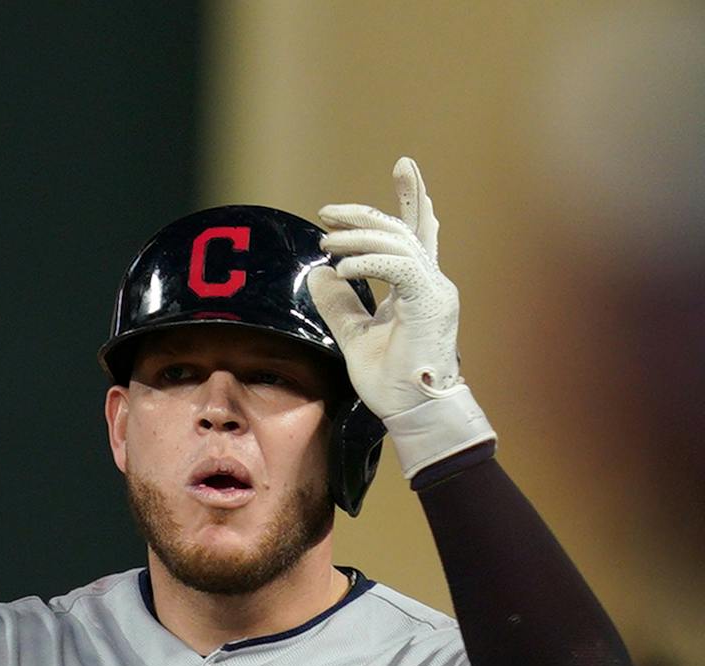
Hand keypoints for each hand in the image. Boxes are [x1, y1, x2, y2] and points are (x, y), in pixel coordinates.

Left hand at [308, 157, 494, 475]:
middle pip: (402, 230)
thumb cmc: (390, 381)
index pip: (416, 234)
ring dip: (357, 237)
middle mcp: (432, 282)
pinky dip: (368, 261)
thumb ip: (339, 306)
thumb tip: (318, 275)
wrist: (414, 411)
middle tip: (327, 210)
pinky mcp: (431, 302)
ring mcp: (435, 290)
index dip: (411, 199)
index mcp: (418, 287)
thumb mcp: (354, 336)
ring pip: (398, 243)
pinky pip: (398, 266)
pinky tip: (342, 265)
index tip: (403, 165)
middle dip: (365, 214)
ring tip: (325, 241)